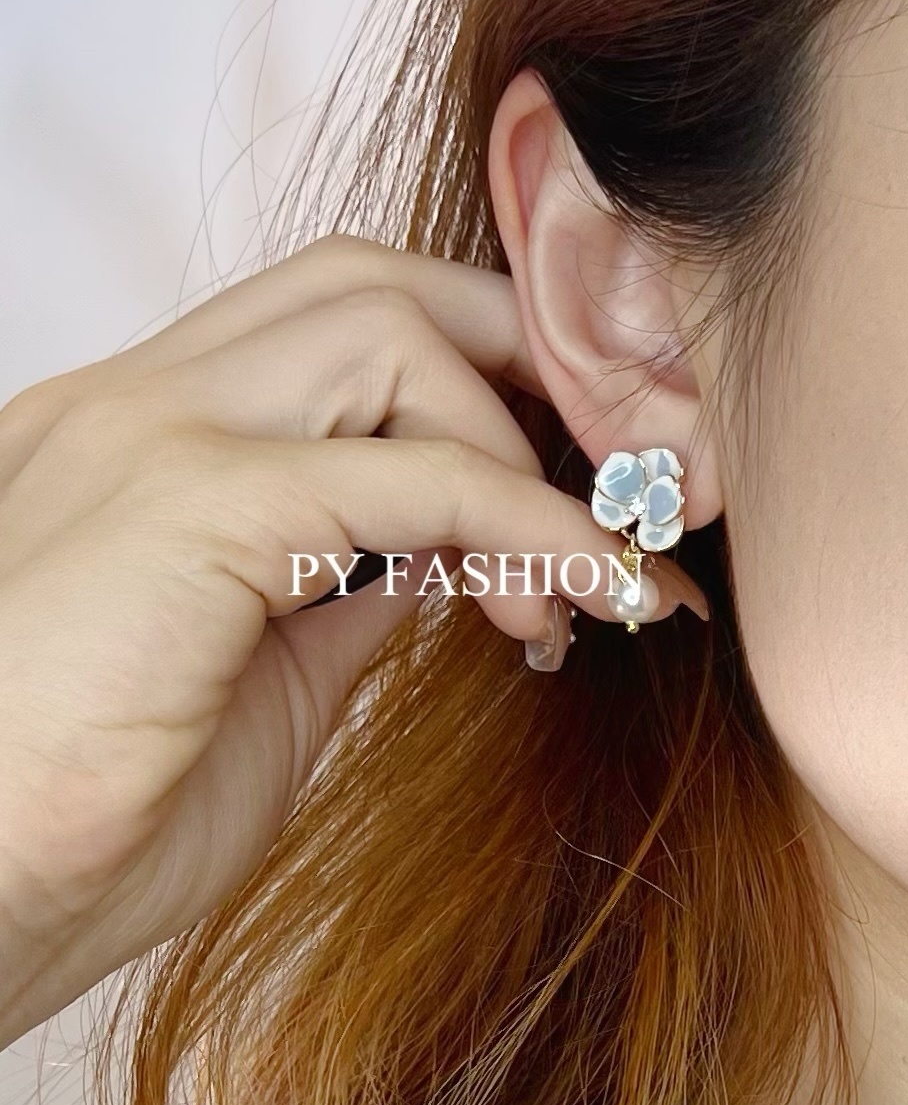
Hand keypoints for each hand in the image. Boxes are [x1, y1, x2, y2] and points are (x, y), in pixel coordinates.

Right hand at [0, 234, 703, 1048]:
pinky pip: (418, 473)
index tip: (581, 492)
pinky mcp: (191, 503)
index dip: (485, 380)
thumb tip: (458, 550)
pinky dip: (531, 525)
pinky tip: (590, 599)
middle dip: (527, 371)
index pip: (337, 321)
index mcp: (144, 435)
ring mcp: (151, 434)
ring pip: (396, 329)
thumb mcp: (267, 680)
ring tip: (579, 594)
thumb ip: (352, 587)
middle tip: (614, 505)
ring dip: (525, 450)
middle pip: (375, 282)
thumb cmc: (96, 822)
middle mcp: (140, 403)